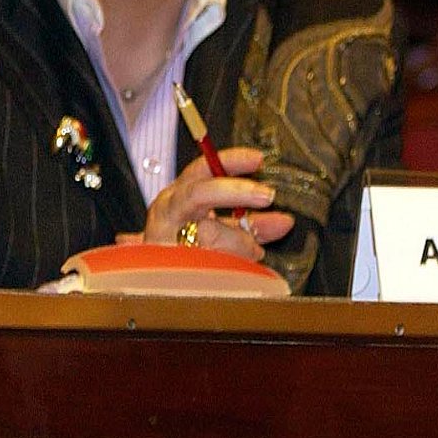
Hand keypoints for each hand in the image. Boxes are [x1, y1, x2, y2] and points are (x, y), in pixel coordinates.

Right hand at [129, 147, 292, 260]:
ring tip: (252, 252)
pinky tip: (234, 268)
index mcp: (182, 194)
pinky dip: (226, 263)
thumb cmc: (188, 250)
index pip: (205, 168)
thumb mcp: (226, 232)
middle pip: (201, 192)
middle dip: (236, 192)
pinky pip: (204, 260)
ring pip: (206, 231)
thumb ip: (253, 225)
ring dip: (236, 242)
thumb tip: (284, 221)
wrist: (153, 279)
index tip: (258, 159)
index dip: (231, 161)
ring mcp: (162, 233)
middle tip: (266, 195)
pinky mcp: (164, 258)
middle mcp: (168, 208)